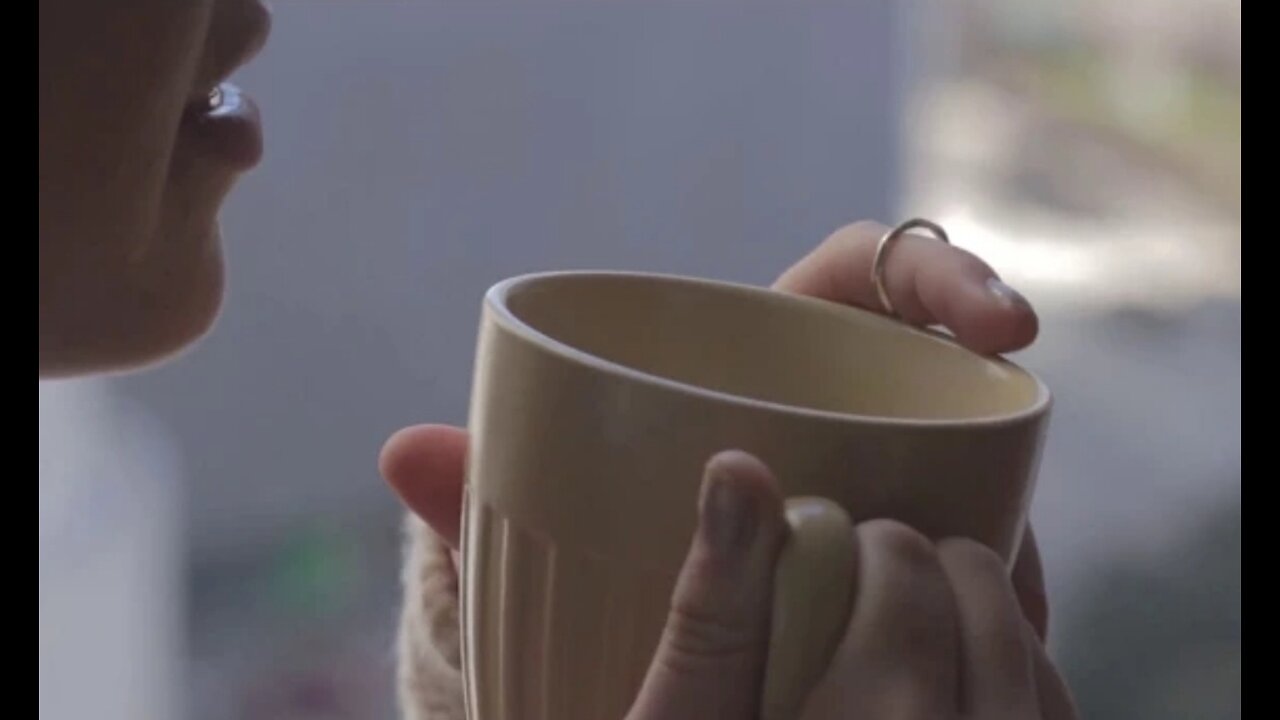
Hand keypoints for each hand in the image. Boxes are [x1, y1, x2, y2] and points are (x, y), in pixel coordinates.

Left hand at [381, 219, 1049, 638]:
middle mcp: (818, 410)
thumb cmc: (564, 563)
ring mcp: (868, 486)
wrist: (591, 658)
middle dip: (985, 366)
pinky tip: (1000, 614)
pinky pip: (962, 552)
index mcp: (746, 361)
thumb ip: (475, 496)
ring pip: (959, 466)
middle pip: (927, 361)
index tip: (993, 316)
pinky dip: (989, 576)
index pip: (853, 279)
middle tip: (1013, 375)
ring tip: (1004, 575)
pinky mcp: (895, 559)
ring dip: (996, 501)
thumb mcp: (525, 534)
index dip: (930, 270)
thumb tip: (405, 452)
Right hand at [624, 450, 1076, 718]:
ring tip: (921, 623)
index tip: (839, 549)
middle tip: (872, 578)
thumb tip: (738, 471)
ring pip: (1035, 663)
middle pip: (982, 603)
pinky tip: (972, 674)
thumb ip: (715, 608)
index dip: (869, 540)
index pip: (907, 570)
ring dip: (985, 619)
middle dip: (928, 566)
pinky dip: (1024, 679)